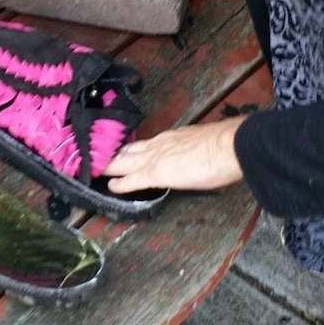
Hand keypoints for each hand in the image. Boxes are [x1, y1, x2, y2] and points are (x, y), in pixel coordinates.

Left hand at [102, 116, 247, 193]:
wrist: (228, 146)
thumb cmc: (222, 145)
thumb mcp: (200, 142)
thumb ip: (190, 148)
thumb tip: (191, 154)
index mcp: (170, 138)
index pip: (144, 144)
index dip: (129, 148)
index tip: (119, 150)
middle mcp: (158, 144)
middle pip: (128, 150)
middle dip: (112, 154)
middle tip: (96, 158)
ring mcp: (155, 158)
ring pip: (124, 161)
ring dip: (109, 165)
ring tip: (95, 169)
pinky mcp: (156, 173)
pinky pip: (132, 179)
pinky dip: (120, 183)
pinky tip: (111, 187)